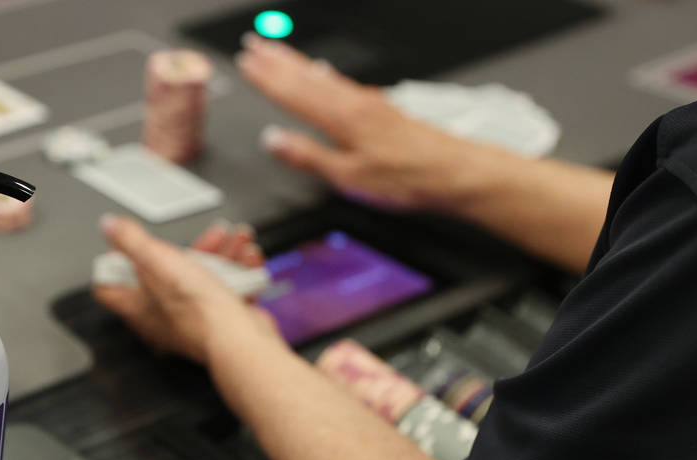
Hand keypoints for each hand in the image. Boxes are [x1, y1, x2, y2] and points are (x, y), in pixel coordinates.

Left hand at [93, 216, 278, 364]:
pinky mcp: (217, 319)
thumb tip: (109, 226)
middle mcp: (160, 317)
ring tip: (234, 239)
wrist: (238, 337)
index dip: (115, 264)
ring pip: (200, 277)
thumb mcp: (157, 261)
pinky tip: (246, 255)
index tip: (127, 248)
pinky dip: (237, 269)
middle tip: (203, 237)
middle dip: (189, 248)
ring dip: (221, 253)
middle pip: (164, 275)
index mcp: (137, 306)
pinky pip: (225, 289)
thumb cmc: (198, 309)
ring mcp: (190, 319)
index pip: (109, 288)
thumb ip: (131, 240)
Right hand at [236, 34, 478, 210]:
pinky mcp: (379, 108)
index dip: (266, 78)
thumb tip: (273, 141)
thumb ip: (308, 157)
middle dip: (276, 60)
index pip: (293, 93)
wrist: (451, 171)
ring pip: (322, 75)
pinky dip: (321, 73)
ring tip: (276, 50)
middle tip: (252, 44)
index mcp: (342, 118)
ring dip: (295, 62)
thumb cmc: (406, 178)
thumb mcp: (348, 177)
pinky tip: (321, 72)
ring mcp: (368, 102)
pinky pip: (340, 82)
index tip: (245, 64)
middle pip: (305, 76)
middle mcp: (354, 103)